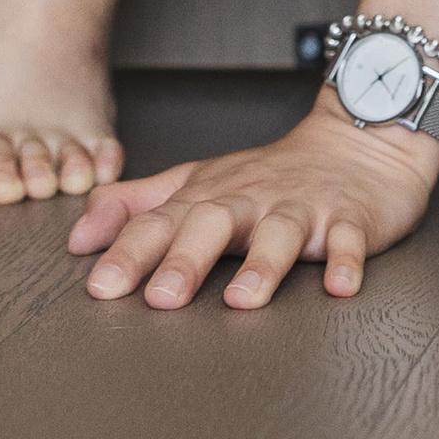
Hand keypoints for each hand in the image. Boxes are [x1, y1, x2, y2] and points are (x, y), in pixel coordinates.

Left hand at [69, 97, 438, 308]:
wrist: (359, 139)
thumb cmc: (271, 175)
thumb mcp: (199, 182)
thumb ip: (137, 206)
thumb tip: (79, 237)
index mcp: (211, 195)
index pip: (163, 221)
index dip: (130, 252)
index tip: (101, 286)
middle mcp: (252, 200)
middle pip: (214, 222)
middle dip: (186, 258)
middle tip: (161, 297)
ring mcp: (303, 208)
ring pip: (281, 233)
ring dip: (263, 265)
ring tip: (243, 299)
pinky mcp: (350, 218)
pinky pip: (349, 238)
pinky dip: (345, 260)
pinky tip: (339, 285)